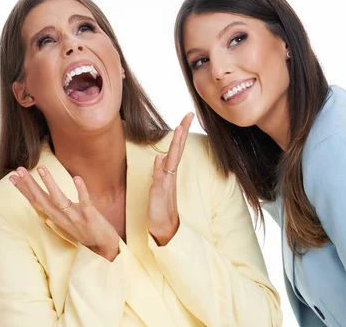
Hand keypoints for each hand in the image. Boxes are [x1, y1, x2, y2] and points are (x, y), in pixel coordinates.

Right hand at [9, 166, 120, 260]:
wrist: (104, 249)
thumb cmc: (85, 230)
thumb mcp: (66, 219)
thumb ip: (57, 208)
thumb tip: (48, 194)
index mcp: (55, 217)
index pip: (35, 201)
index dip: (23, 190)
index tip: (12, 177)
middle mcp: (62, 218)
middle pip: (42, 199)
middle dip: (29, 184)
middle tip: (18, 170)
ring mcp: (75, 218)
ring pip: (59, 199)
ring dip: (50, 184)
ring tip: (41, 168)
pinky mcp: (90, 217)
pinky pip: (85, 202)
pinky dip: (81, 190)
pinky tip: (77, 177)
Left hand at [147, 112, 193, 245]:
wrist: (164, 230)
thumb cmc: (161, 208)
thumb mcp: (157, 186)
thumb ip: (159, 171)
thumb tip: (160, 156)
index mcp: (169, 173)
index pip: (175, 149)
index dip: (180, 134)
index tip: (186, 118)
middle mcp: (169, 176)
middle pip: (177, 150)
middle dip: (182, 132)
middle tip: (188, 114)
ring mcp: (165, 183)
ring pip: (171, 161)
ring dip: (176, 145)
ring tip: (179, 128)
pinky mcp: (159, 194)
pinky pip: (160, 179)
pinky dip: (160, 168)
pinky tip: (161, 157)